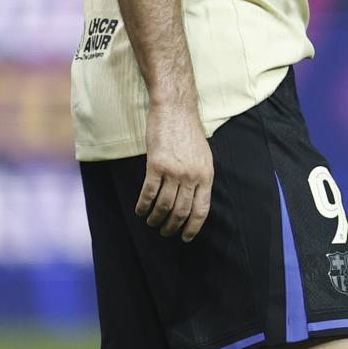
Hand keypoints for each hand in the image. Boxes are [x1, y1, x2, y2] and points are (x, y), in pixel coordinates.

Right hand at [137, 100, 212, 240]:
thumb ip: (200, 177)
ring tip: (151, 222)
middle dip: (172, 226)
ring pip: (164, 205)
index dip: (193, 227)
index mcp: (206, 175)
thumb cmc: (188, 133)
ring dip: (156, 218)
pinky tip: (140, 210)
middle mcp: (192, 176)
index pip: (201, 209)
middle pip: (182, 211)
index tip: (186, 237)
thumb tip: (195, 199)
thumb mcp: (204, 156)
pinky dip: (143, 205)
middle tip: (165, 232)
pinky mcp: (156, 165)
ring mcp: (174, 171)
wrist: (175, 111)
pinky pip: (148, 193)